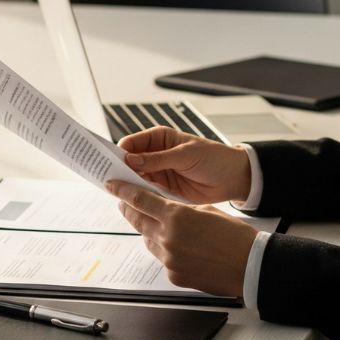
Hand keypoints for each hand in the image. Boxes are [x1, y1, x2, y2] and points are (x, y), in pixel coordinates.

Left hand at [104, 179, 257, 297]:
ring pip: (150, 241)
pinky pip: (163, 259)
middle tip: (123, 204)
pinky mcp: (173, 275)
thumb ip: (180, 210)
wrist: (251, 266)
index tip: (112, 185)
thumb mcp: (206, 211)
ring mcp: (169, 259)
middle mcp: (168, 238)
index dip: (123, 191)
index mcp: (177, 216)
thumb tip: (163, 210)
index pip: (140, 200)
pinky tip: (184, 250)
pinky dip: (168, 252)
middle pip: (138, 221)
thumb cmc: (234, 236)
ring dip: (152, 233)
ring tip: (163, 228)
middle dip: (129, 210)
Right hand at [119, 126, 252, 204]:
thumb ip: (158, 159)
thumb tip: (131, 160)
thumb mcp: (185, 155)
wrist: (233, 178)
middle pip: (128, 162)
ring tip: (116, 191)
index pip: (130, 144)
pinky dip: (139, 195)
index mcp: (158, 139)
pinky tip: (131, 200)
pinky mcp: (163, 189)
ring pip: (134, 178)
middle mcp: (154, 155)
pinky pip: (145, 192)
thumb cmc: (214, 158)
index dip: (118, 153)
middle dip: (118, 169)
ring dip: (127, 184)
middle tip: (106, 179)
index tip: (107, 163)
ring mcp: (157, 173)